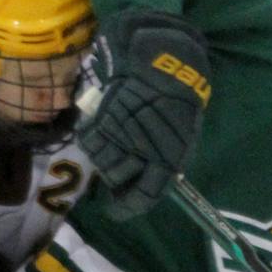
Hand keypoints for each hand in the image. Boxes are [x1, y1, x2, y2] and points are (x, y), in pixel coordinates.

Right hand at [78, 10, 209, 218]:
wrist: (161, 60)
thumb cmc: (176, 99)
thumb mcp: (182, 137)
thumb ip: (165, 162)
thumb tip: (147, 182)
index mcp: (168, 160)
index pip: (145, 196)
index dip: (127, 207)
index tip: (115, 210)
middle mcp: (142, 152)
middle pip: (116, 178)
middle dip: (115, 176)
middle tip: (117, 164)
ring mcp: (120, 136)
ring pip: (101, 162)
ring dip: (103, 156)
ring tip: (111, 141)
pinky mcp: (103, 118)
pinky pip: (90, 140)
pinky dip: (92, 136)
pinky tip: (100, 126)